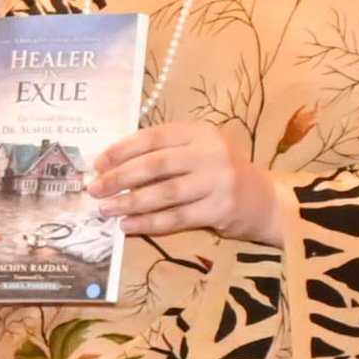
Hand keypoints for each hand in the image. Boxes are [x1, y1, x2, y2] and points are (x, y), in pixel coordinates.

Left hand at [92, 122, 288, 244]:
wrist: (263, 199)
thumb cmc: (218, 172)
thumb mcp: (196, 151)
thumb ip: (163, 152)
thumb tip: (112, 167)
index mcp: (199, 132)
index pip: (153, 137)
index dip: (122, 150)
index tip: (97, 164)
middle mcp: (210, 153)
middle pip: (156, 165)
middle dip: (120, 178)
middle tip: (94, 189)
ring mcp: (218, 182)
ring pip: (164, 193)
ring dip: (130, 203)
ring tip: (105, 210)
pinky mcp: (220, 209)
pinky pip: (176, 218)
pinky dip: (148, 223)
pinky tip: (127, 226)